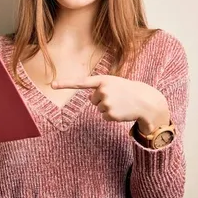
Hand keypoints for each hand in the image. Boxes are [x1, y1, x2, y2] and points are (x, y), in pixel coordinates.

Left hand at [52, 75, 169, 133]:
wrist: (145, 100)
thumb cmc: (128, 91)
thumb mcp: (114, 83)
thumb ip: (100, 87)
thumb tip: (91, 100)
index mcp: (103, 80)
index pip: (81, 82)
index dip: (65, 84)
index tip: (52, 85)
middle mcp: (103, 90)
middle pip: (93, 100)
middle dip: (103, 100)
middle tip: (117, 97)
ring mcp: (106, 102)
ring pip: (99, 109)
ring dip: (108, 108)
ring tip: (121, 104)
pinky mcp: (109, 114)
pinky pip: (104, 117)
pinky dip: (112, 116)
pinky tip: (121, 111)